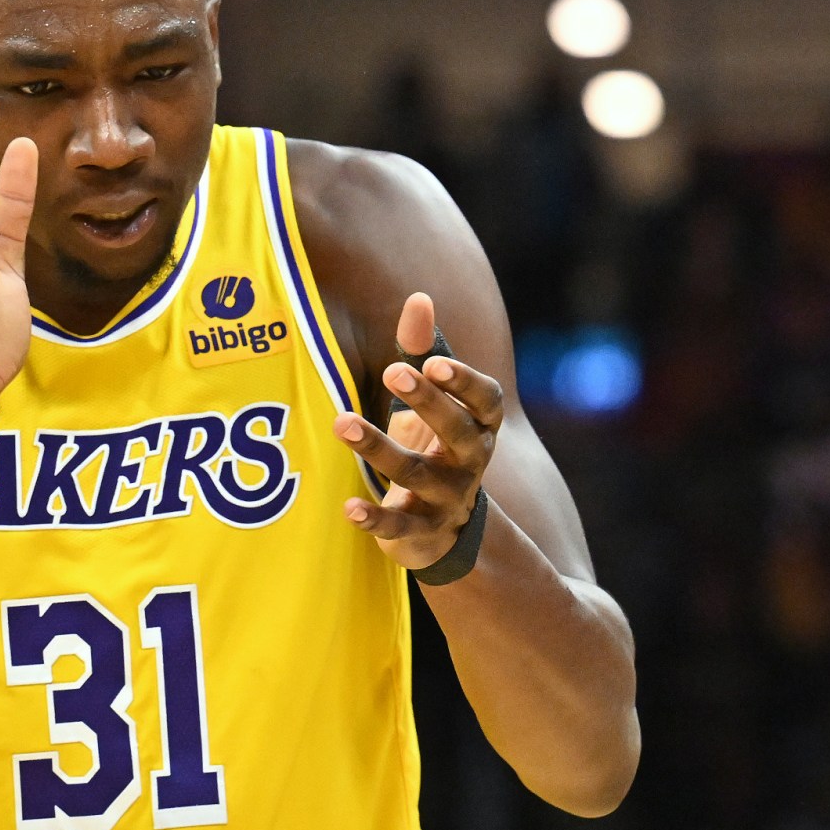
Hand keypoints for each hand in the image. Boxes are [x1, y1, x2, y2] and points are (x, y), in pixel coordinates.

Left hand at [331, 292, 503, 568]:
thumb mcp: (432, 401)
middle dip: (427, 402)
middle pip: (456, 431)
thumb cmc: (435, 445)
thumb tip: (419, 297)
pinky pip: (398, 526)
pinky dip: (374, 518)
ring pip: (417, 474)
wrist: (445, 529)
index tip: (434, 361)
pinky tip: (348, 507)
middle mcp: (470, 462)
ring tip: (342, 421)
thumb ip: (425, 353)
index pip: (486, 401)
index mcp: (479, 426)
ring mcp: (446, 499)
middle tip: (391, 370)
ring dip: (379, 448)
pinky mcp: (420, 532)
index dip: (465, 382)